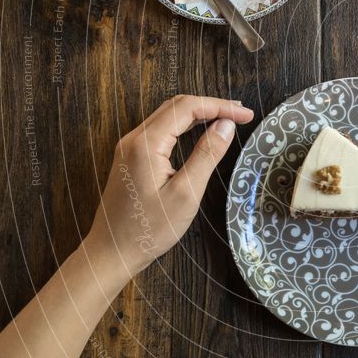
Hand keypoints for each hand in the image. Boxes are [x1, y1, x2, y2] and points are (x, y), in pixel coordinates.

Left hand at [85, 95, 253, 277]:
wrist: (111, 252)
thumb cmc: (149, 229)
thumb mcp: (186, 193)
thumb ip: (207, 155)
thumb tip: (226, 125)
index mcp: (146, 143)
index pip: (188, 108)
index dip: (220, 106)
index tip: (246, 114)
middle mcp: (134, 138)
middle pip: (177, 106)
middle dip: (211, 105)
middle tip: (241, 113)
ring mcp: (130, 147)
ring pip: (168, 115)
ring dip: (198, 113)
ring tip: (226, 118)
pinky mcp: (131, 157)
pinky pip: (161, 129)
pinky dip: (185, 125)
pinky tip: (200, 131)